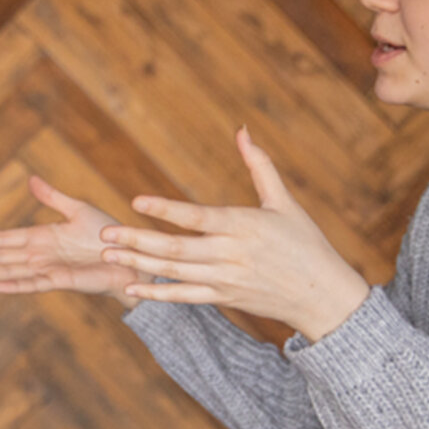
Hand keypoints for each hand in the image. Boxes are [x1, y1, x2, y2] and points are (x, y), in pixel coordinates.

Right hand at [0, 175, 143, 307]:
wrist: (130, 257)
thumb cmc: (108, 234)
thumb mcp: (77, 210)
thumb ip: (52, 197)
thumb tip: (30, 179)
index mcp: (40, 238)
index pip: (3, 239)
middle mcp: (39, 255)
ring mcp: (47, 269)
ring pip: (9, 270)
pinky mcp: (60, 281)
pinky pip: (33, 284)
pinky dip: (15, 285)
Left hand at [99, 128, 368, 340]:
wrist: (322, 295)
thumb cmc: (305, 243)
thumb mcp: (285, 202)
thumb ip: (260, 166)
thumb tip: (242, 130)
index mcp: (244, 226)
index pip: (197, 217)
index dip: (165, 210)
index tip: (136, 201)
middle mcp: (231, 255)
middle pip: (177, 249)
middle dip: (138, 241)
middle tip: (105, 234)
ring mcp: (225, 280)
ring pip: (175, 273)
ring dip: (139, 264)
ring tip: (107, 255)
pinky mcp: (223, 298)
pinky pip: (184, 297)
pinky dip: (157, 294)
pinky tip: (130, 287)